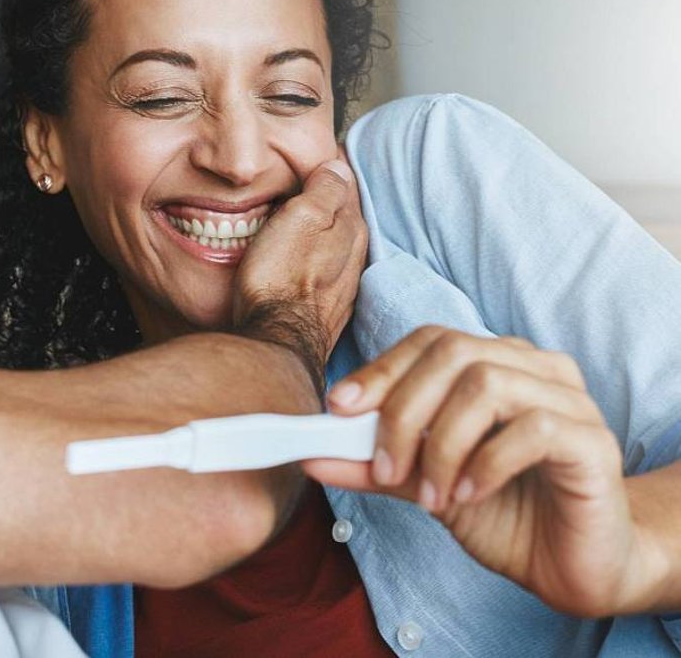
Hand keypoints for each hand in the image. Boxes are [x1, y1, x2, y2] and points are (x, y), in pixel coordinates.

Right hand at [233, 156, 367, 389]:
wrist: (277, 341)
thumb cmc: (280, 278)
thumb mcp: (300, 219)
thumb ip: (323, 190)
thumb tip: (339, 165)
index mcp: (350, 227)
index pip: (346, 185)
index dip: (330, 168)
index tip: (317, 156)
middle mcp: (355, 256)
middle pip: (345, 215)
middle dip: (331, 199)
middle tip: (310, 181)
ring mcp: (344, 284)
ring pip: (338, 245)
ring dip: (324, 231)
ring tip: (304, 218)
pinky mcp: (328, 308)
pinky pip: (327, 271)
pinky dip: (317, 259)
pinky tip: (303, 261)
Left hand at [306, 326, 649, 616]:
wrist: (571, 565)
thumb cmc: (501, 512)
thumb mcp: (423, 485)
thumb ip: (373, 465)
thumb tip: (311, 455)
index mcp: (495, 363)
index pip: (430, 340)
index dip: (382, 370)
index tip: (340, 410)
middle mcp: (534, 369)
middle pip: (454, 353)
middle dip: (404, 411)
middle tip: (386, 469)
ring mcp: (570, 400)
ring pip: (487, 385)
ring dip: (443, 445)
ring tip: (431, 496)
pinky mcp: (594, 441)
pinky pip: (532, 429)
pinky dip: (485, 464)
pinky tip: (468, 496)